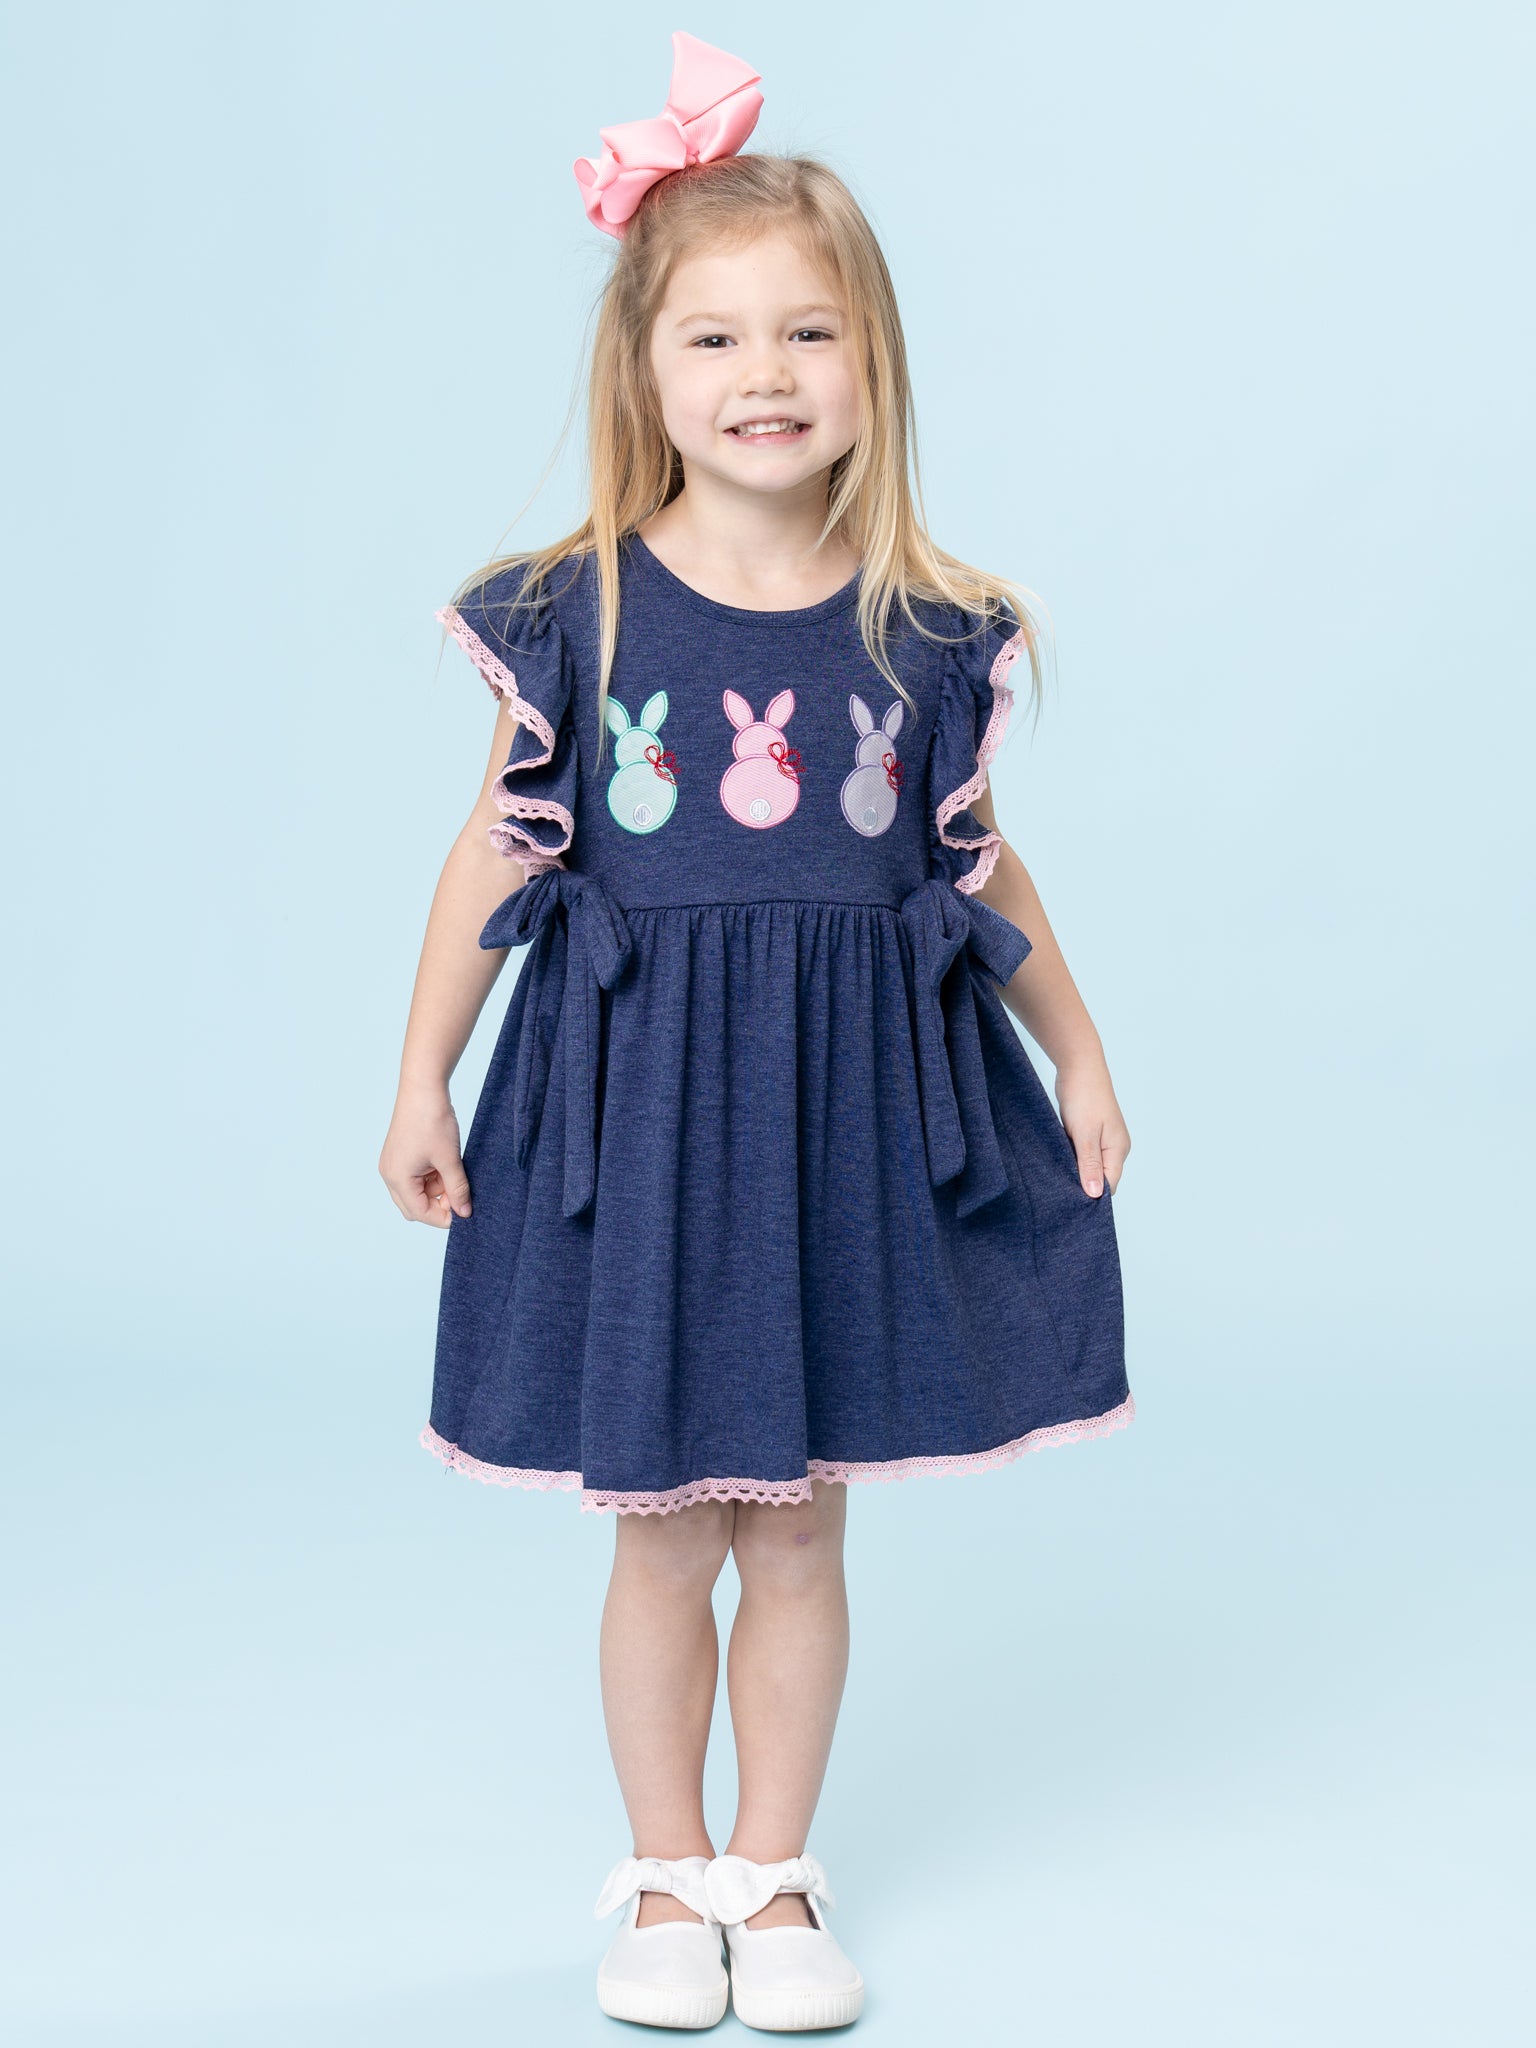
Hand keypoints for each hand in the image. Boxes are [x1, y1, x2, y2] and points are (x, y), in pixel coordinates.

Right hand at [379, 1087, 471, 1226]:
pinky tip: (445, 1164)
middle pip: (414, 1207)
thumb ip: (457, 1189)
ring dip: (436, 1190)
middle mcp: (390, 1174)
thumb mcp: (449, 1159)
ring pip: (416, 1192)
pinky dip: (432, 1177)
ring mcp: (393, 1164)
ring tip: (454, 1172)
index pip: (420, 1213)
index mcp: (397, 1178)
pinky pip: (415, 1177)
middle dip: (438, 1205)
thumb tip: (464, 1213)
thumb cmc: (432, 1121)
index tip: (464, 1213)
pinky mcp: (400, 1155)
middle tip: (459, 1194)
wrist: (423, 1088)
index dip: (444, 1217)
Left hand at [1054, 1056, 1130, 1197]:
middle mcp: (1114, 1147)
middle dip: (1082, 1185)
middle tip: (1059, 1189)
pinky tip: (1058, 1157)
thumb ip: (1090, 1165)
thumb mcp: (1085, 1134)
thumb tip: (1095, 1195)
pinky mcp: (1089, 1132)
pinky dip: (1071, 1157)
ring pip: (1089, 1165)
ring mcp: (1102, 1139)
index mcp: (1118, 1150)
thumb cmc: (1084, 1096)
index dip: (1092, 1195)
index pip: (1109, 1185)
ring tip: (1057, 1173)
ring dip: (1075, 1170)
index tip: (1071, 1202)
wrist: (1079, 1065)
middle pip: (1101, 1177)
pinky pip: (1082, 1153)